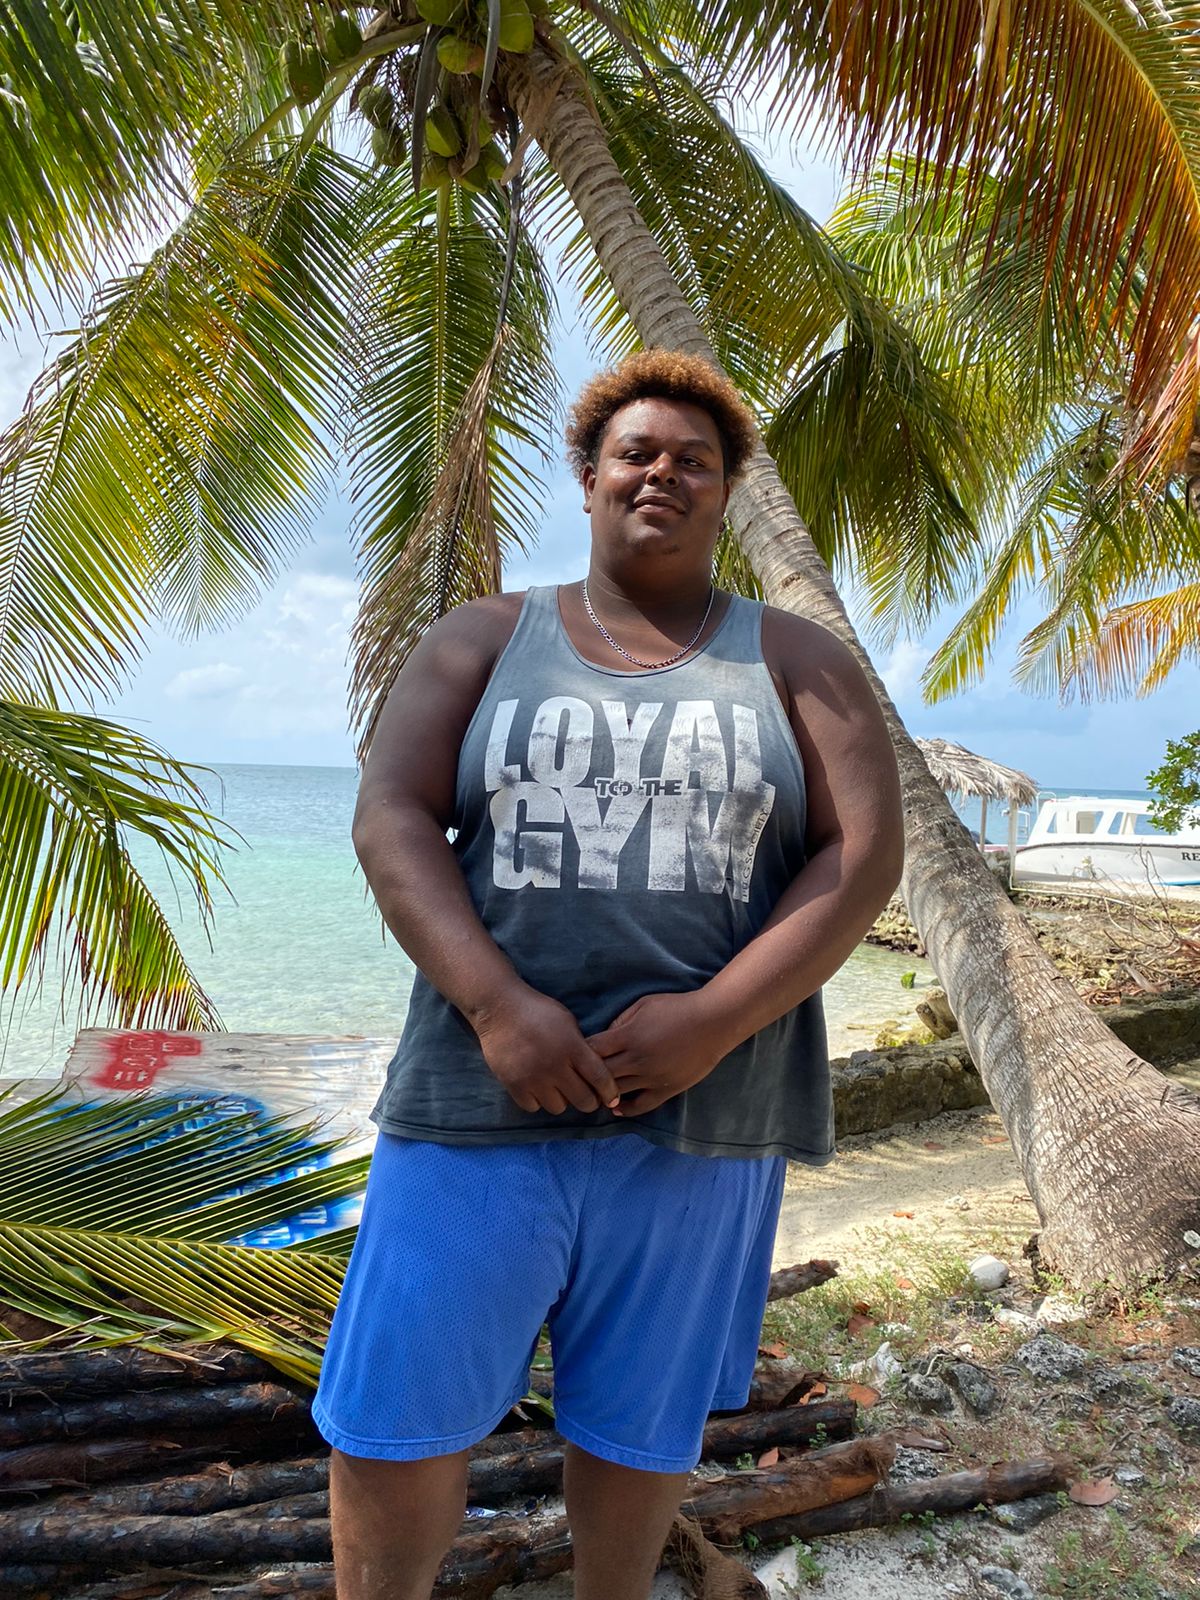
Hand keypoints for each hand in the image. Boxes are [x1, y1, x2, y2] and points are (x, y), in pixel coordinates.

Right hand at [473, 985, 621, 1114]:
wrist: (499, 1007)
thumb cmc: (537, 1011)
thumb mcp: (567, 1021)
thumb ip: (581, 1046)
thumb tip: (595, 1072)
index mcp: (572, 1046)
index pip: (600, 1078)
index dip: (610, 1093)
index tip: (612, 1099)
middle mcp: (554, 1065)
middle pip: (583, 1101)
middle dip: (588, 1101)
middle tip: (584, 1095)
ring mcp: (533, 1077)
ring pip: (558, 1107)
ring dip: (561, 1100)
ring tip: (556, 1087)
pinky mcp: (513, 1084)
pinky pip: (533, 1107)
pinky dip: (537, 1100)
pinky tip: (537, 1087)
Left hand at [586, 991, 734, 1115]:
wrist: (713, 1023)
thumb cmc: (677, 1008)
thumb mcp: (643, 1004)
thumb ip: (620, 1021)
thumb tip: (604, 1038)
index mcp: (629, 1036)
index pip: (592, 1050)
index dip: (581, 1052)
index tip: (578, 1053)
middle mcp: (637, 1060)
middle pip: (600, 1075)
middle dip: (588, 1076)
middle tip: (581, 1077)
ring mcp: (652, 1077)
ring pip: (617, 1093)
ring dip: (603, 1092)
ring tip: (595, 1092)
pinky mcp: (666, 1089)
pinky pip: (641, 1106)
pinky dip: (625, 1109)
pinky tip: (616, 1108)